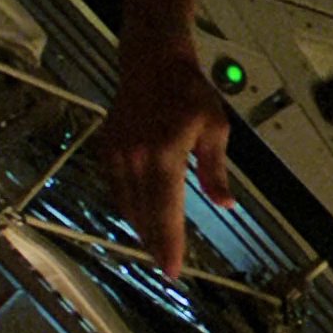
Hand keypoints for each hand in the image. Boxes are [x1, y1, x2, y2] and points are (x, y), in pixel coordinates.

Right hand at [88, 40, 234, 277]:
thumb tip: (225, 205)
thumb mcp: (215, 128)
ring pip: (127, 206)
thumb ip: (215, 171)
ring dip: (142, 228)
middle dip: (155, 243)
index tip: (173, 271)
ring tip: (158, 246)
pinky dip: (130, 206)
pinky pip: (117, 189)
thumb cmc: (189, 92)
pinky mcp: (107, 149)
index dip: (169, 245)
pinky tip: (143, 215)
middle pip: (144, 216)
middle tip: (168, 264)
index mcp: (164, 156)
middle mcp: (135, 160)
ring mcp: (116, 155)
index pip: (166, 212)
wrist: (151, 61)